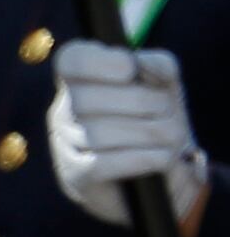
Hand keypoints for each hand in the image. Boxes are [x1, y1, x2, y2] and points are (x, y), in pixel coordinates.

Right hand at [47, 39, 207, 233]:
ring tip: (173, 136)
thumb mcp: (164, 84)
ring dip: (148, 132)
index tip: (129, 69)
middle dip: (139, 102)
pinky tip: (163, 158)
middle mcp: (63, 111)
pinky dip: (142, 159)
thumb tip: (139, 66)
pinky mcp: (75, 176)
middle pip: (84, 100)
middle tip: (166, 109)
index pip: (70, 59)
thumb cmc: (156, 119)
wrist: (161, 170)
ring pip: (96, 134)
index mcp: (80, 80)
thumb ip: (158, 65)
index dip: (99, 62)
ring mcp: (65, 145)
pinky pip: (102, 164)